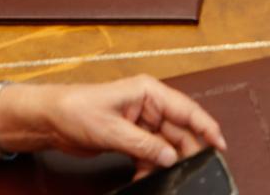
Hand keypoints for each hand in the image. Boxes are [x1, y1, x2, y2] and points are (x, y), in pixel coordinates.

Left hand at [3, 75, 226, 179]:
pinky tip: (146, 176)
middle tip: (192, 171)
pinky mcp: (131, 136)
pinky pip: (150, 152)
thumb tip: (170, 157)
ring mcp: (140, 121)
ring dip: (165, 162)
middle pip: (179, 130)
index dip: (206, 127)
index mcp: (148, 92)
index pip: (186, 109)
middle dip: (185, 151)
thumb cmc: (76, 109)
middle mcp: (149, 105)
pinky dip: (150, 166)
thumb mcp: (112, 130)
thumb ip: (144, 145)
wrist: (49, 120)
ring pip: (165, 145)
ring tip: (164, 177)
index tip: (220, 145)